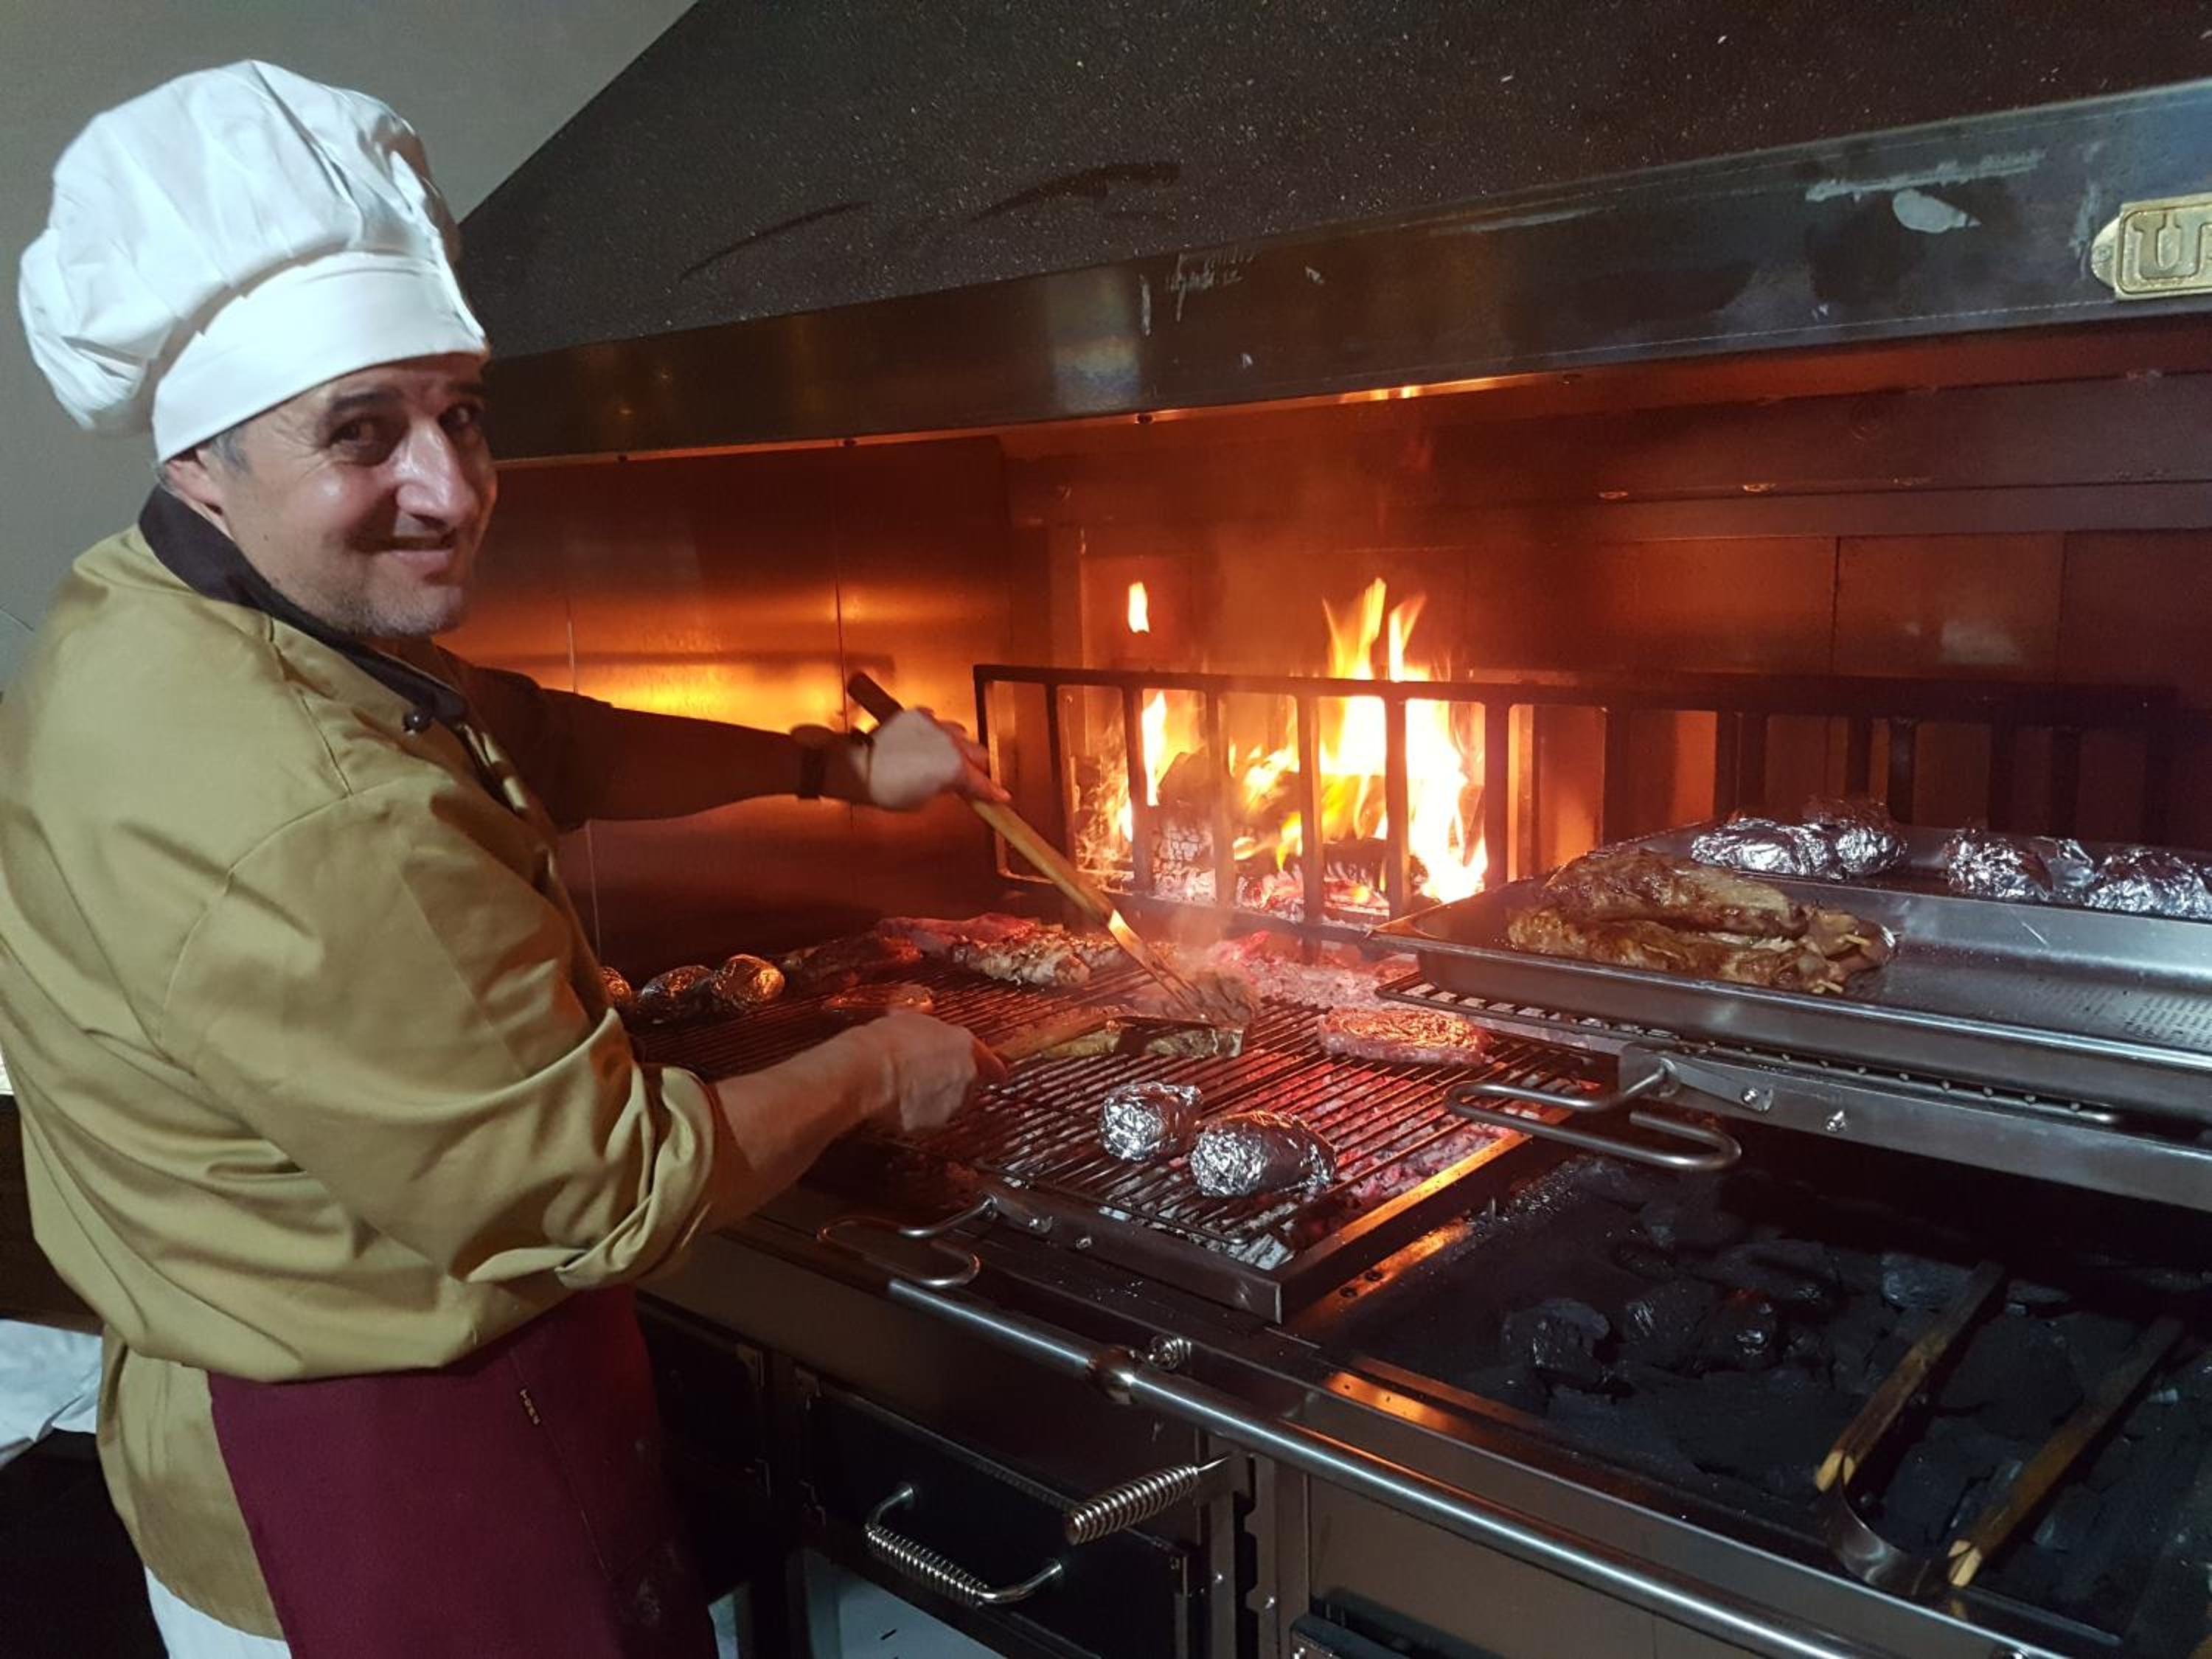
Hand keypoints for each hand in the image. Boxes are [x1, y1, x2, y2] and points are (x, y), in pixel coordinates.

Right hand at [850, 1011, 1006, 1133]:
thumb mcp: (907, 1019)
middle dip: (950, 1083)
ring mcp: (951, 1104)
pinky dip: (916, 1116)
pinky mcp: (932, 1126)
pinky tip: (896, 1104)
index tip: (998, 1074)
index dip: (992, 1068)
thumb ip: (924, 1028)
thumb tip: (915, 1026)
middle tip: (923, 1076)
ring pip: (949, 1105)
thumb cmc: (885, 1041)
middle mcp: (965, 1076)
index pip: (989, 1061)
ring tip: (906, 1090)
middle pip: (968, 1084)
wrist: (869, 1070)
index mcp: (963, 1045)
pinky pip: (927, 1121)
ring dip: (934, 1101)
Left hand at [862, 709, 1007, 811]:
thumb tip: (949, 783)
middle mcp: (950, 743)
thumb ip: (943, 788)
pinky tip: (929, 741)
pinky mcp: (915, 715)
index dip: (992, 793)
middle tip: (970, 778)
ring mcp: (934, 725)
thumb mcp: (920, 800)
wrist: (856, 766)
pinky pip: (935, 722)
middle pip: (977, 752)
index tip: (1002, 797)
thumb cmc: (887, 791)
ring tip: (949, 757)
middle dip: (977, 766)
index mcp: (955, 768)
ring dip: (958, 747)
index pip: (981, 783)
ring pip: (959, 734)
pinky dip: (936, 733)